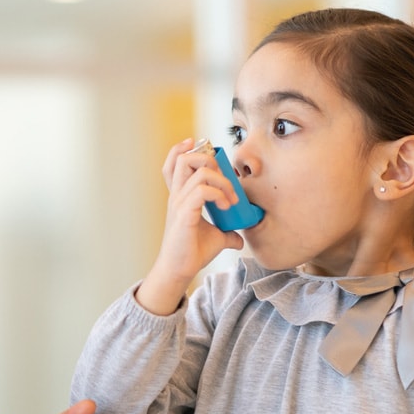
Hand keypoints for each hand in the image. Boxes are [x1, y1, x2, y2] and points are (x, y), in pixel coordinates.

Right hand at [136, 138, 244, 314]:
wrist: (179, 269)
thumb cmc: (192, 252)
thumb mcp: (215, 238)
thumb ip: (227, 233)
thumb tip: (241, 238)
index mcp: (180, 196)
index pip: (173, 164)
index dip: (182, 149)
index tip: (197, 144)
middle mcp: (177, 196)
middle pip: (184, 159)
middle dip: (209, 160)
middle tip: (224, 177)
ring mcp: (179, 203)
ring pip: (198, 172)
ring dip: (221, 181)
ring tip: (231, 198)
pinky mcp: (185, 213)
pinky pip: (202, 190)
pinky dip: (218, 194)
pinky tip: (226, 206)